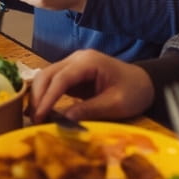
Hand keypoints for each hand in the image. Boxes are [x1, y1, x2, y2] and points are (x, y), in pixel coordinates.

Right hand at [28, 49, 154, 121]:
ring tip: (34, 117)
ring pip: (46, 77)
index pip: (61, 78)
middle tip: (33, 120)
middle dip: (38, 96)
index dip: (48, 97)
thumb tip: (63, 120)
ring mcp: (73, 65)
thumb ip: (90, 110)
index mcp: (89, 62)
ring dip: (38, 96)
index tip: (39, 116)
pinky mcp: (72, 75)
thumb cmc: (134, 92)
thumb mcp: (116, 104)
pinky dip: (45, 96)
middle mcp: (77, 59)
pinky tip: (40, 111)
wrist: (145, 83)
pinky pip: (53, 83)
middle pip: (48, 74)